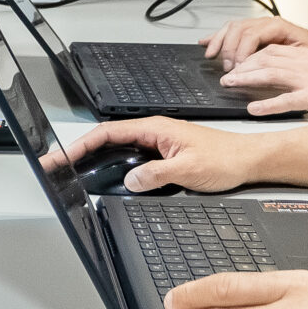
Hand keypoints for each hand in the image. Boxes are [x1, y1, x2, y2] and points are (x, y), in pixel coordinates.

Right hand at [61, 117, 259, 193]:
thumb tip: (130, 180)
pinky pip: (132, 156)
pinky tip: (107, 173)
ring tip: (74, 168)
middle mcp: (155, 132)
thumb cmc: (226, 158)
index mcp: (156, 128)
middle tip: (59, 164)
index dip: (82, 144)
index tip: (63, 155)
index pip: (108, 132)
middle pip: (107, 137)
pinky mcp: (164, 153)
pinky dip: (114, 162)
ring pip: (119, 147)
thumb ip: (155, 174)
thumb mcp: (188, 170)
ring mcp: (158, 142)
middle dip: (80, 149)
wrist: (248, 160)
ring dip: (96, 155)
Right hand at [201, 15, 307, 68]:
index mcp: (278, 26)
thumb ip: (284, 61)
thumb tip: (262, 69)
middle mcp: (267, 23)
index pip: (251, 35)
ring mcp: (260, 25)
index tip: (237, 68)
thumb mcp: (304, 58)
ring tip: (212, 56)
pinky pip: (233, 30)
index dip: (241, 52)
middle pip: (238, 29)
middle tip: (228, 68)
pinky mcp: (255, 32)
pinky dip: (219, 37)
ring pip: (232, 27)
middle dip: (229, 50)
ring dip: (220, 42)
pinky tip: (208, 42)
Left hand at [221, 45, 307, 119]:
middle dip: (242, 66)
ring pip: (271, 74)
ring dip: (247, 79)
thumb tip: (283, 84)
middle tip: (226, 75)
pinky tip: (253, 109)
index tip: (235, 65)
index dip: (250, 57)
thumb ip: (305, 74)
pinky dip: (267, 104)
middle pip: (266, 59)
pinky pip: (287, 100)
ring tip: (230, 85)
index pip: (271, 51)